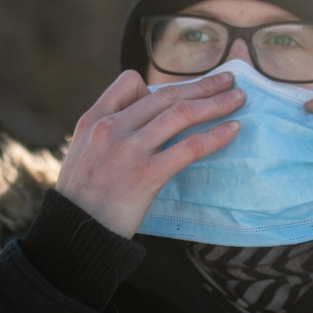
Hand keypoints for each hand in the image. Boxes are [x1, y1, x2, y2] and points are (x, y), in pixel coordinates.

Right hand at [55, 70, 244, 237]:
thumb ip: (109, 132)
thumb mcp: (82, 151)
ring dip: (216, 103)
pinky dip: (216, 135)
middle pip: (166, 96)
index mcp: (94, 119)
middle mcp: (111, 128)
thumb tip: (143, 121)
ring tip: (238, 99)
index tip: (183, 92)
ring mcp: (129, 150)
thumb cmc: (81, 198)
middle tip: (228, 80)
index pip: (129, 82)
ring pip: (182, 114)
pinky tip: (233, 130)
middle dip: (202, 85)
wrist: (74, 232)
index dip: (159, 84)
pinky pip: (190, 146)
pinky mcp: (146, 174)